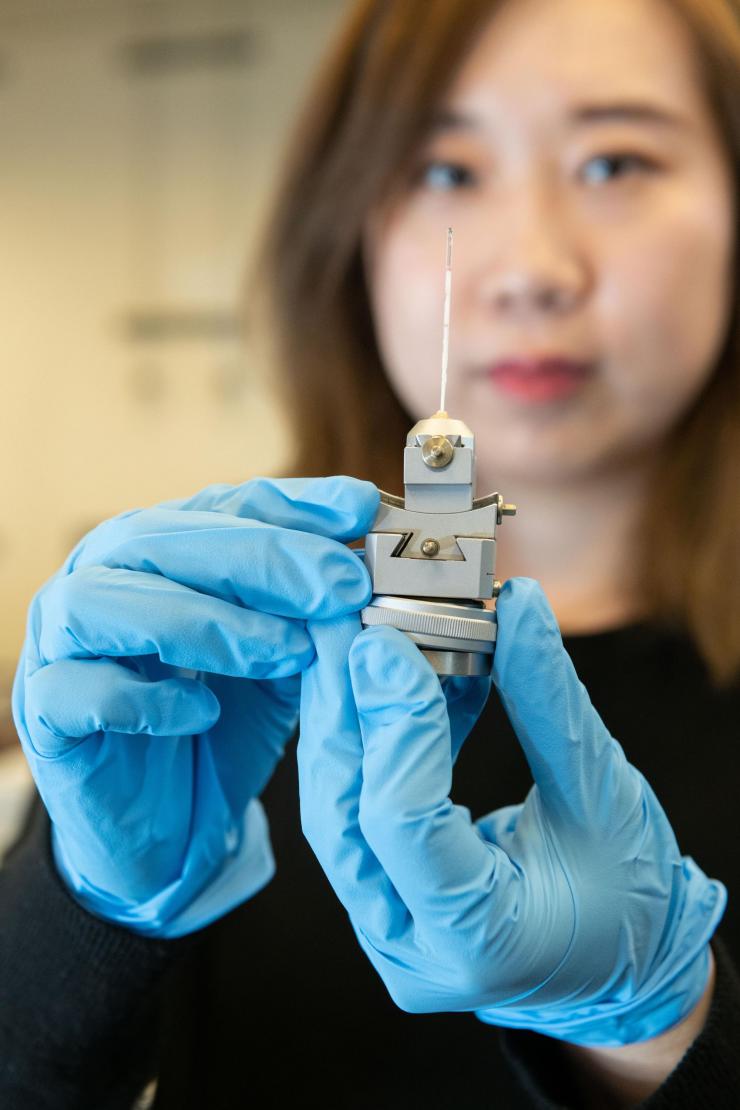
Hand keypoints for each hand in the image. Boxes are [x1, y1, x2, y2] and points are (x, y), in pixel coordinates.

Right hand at [13, 476, 377, 936]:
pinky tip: (201, 714)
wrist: (174, 831)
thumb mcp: (283, 658)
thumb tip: (369, 560)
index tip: (364, 511)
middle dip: (262, 558)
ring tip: (284, 653)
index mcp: (159, 550)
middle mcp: (101, 579)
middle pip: (163, 538)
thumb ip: (313, 610)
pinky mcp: (46, 713)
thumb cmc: (224, 726)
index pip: (223, 504)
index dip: (294, 504)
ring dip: (205, 621)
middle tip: (338, 587)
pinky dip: (143, 697)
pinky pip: (78, 689)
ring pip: (107, 601)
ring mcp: (61, 643)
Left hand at [298, 578, 724, 1045]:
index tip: (389, 643)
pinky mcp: (383, 894)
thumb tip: (516, 606)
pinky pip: (357, 804)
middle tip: (350, 624)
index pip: (405, 825)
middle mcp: (413, 946)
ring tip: (362, 639)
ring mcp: (387, 926)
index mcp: (478, 942)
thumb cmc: (632, 900)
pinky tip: (397, 678)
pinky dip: (375, 737)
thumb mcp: (603, 797)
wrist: (625, 964)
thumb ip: (549, 701)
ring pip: (337, 807)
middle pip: (345, 814)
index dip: (394, 724)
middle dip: (345, 709)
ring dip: (349, 716)